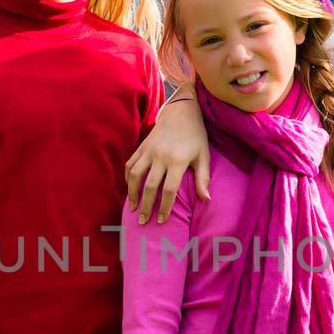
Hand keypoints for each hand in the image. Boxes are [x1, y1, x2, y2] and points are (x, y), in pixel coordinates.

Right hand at [125, 87, 209, 225]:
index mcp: (178, 160)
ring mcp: (149, 151)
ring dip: (132, 194)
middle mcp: (160, 156)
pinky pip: (130, 164)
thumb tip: (206, 200)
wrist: (181, 111)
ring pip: (135, 176)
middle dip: (146, 206)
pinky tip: (129, 189)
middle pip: (150, 186)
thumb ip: (203, 178)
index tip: (162, 220)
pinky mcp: (141, 146)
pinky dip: (127, 178)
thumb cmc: (195, 136)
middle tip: (143, 221)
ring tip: (133, 208)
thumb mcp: (204, 156)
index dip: (165, 207)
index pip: (169, 189)